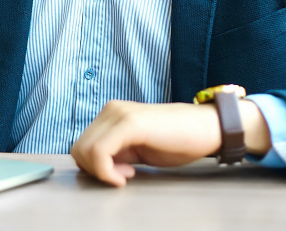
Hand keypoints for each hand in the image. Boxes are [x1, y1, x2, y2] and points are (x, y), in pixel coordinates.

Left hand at [70, 100, 219, 186]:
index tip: (119, 174)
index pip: (82, 146)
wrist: (206, 129)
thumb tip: (93, 166)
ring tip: (129, 173)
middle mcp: (111, 110)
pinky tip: (128, 175)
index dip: (94, 167)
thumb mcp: (136, 149)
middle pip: (79, 149)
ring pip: (85, 151)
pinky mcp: (129, 123)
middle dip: (96, 170)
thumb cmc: (177, 140)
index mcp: (111, 114)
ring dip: (102, 171)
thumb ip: (115, 153)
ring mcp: (119, 113)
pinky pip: (99, 152)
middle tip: (124, 175)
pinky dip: (107, 171)